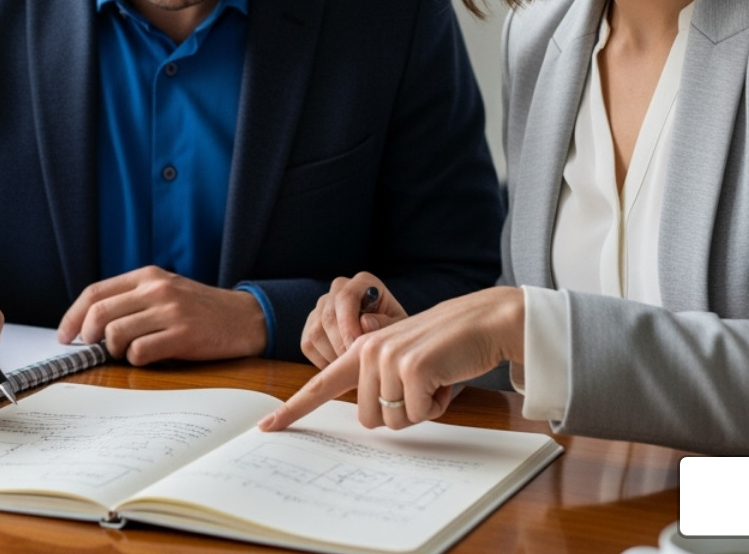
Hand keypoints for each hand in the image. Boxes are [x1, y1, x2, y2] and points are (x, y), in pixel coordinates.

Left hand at [56, 266, 266, 364]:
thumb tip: (91, 325)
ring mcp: (170, 311)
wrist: (246, 318)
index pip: (95, 292)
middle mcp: (156, 289)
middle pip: (99, 313)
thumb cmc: (201, 309)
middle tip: (93, 349)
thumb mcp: (166, 291)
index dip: (73, 317)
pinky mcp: (182, 335)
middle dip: (88, 336)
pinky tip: (149, 357)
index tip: (65, 335)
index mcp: (148, 276)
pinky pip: (140, 352)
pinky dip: (137, 360)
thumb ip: (133, 301)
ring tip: (129, 353)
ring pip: (116, 334)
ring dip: (115, 351)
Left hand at [260, 286, 525, 432]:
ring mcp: (387, 358)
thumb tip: (373, 416)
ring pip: (394, 421)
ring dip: (421, 409)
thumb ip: (380, 381)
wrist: (482, 322)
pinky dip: (438, 405)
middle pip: (369, 419)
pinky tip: (447, 378)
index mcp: (361, 350)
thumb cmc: (446, 348)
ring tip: (435, 378)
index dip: (293, 409)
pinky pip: (420, 414)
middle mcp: (367, 351)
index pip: (320, 384)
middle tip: (422, 386)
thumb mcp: (404, 362)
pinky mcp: (412, 368)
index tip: (266, 426)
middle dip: (400, 413)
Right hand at [301, 272, 407, 367]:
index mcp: (363, 282)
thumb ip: (386, 324)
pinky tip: (341, 366)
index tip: (356, 348)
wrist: (385, 340)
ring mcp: (322, 306)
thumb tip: (365, 322)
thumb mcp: (399, 328)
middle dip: (340, 344)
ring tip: (351, 367)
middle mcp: (338, 289)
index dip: (348, 324)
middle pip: (328, 316)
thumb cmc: (394, 331)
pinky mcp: (311, 325)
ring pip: (315, 332)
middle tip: (354, 365)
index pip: (345, 297)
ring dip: (332, 355)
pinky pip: (308, 345)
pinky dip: (323, 361)